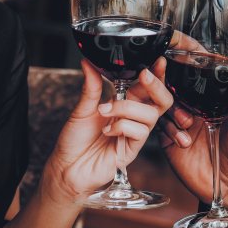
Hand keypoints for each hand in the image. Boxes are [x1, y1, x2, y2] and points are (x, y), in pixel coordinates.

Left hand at [39, 59, 173, 206]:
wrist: (66, 167)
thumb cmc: (74, 140)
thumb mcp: (82, 108)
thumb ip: (91, 86)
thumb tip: (88, 62)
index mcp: (125, 104)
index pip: (146, 87)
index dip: (155, 74)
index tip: (156, 61)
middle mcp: (133, 118)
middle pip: (161, 100)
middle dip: (156, 85)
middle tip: (144, 75)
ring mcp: (134, 134)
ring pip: (150, 114)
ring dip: (127, 107)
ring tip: (105, 111)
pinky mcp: (132, 150)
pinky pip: (140, 132)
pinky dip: (122, 126)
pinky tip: (107, 130)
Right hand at [157, 63, 227, 205]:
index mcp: (213, 97)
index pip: (195, 75)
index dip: (184, 66)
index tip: (176, 61)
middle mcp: (195, 105)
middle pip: (172, 85)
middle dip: (166, 84)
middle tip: (170, 89)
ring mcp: (180, 121)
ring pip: (162, 104)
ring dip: (171, 109)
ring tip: (187, 123)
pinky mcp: (170, 139)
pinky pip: (159, 126)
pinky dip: (168, 129)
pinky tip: (183, 140)